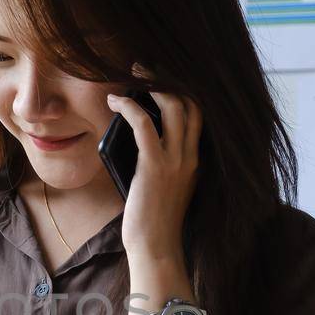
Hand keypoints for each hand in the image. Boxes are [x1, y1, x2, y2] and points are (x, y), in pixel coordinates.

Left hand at [107, 62, 201, 265]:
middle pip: (191, 103)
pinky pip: (144, 125)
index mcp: (196, 161)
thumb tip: (136, 137)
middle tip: (146, 66)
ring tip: (131, 74)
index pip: (199, 115)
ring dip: (151, 84)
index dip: (183, 90)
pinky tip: (115, 102)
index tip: (162, 76)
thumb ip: (159, 162)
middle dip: (170, 78)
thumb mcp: (163, 186)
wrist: (156, 248)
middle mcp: (191, 157)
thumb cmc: (153, 222)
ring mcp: (176, 161)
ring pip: (173, 107)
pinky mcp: (155, 166)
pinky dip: (128, 108)